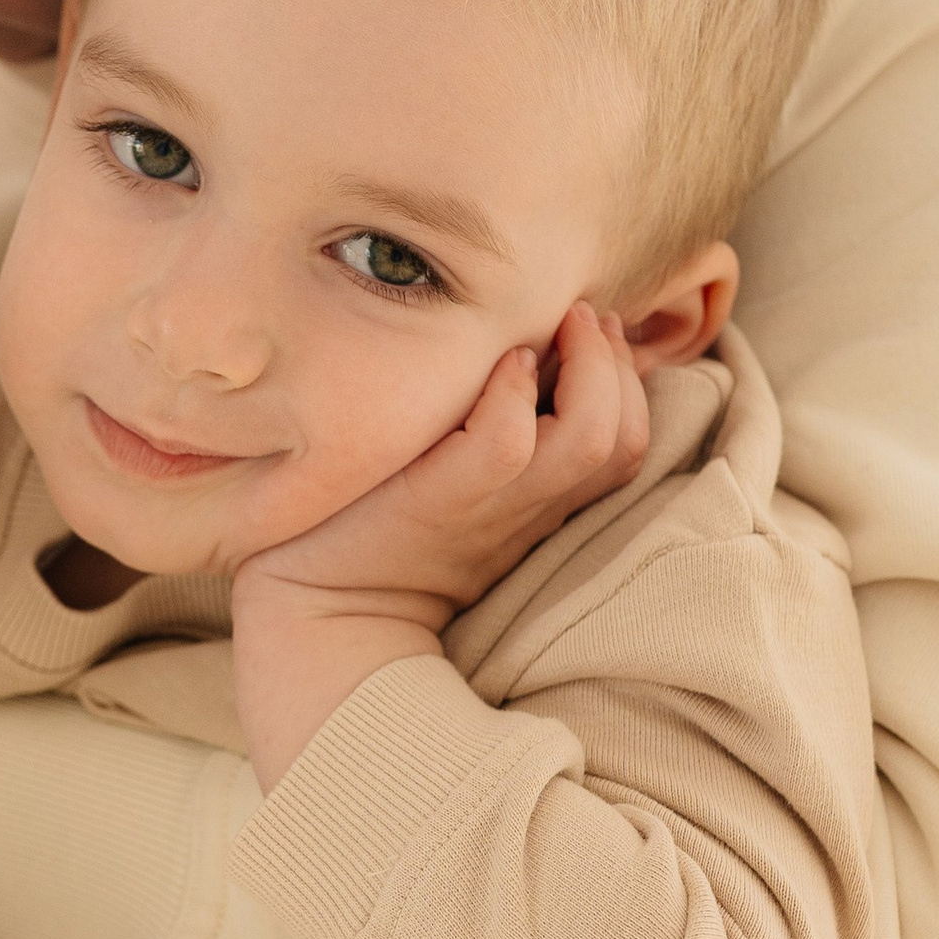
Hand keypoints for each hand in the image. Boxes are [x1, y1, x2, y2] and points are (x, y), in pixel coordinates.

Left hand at [232, 303, 649, 786]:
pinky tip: (504, 362)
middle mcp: (525, 510)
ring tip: (563, 322)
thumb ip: (480, 444)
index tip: (597, 333)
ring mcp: (488, 508)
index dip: (628, 384)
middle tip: (587, 315)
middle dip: (619, 365)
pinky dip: (514, 394)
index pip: (623, 446)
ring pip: (588, 439)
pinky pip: (504, 444)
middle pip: (622, 439)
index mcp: (535, 508)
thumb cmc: (362, 541)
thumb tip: (512, 365)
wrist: (311, 622)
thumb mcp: (443, 494)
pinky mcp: (438, 503)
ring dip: (591, 369)